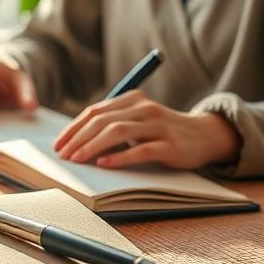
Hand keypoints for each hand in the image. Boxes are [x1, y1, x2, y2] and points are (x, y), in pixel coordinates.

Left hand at [52, 90, 240, 169]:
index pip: (95, 111)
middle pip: (103, 120)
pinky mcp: (170, 145)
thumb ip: (113, 123)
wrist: (205, 135)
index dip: (74, 128)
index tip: (59, 144)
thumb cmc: (163, 131)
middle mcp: (144, 108)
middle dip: (78, 138)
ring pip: (118, 132)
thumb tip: (77, 141)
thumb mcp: (138, 121)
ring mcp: (158, 126)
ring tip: (78, 159)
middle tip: (64, 155)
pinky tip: (104, 164)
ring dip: (93, 146)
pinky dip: (120, 157)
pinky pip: (141, 150)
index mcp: (132, 99)